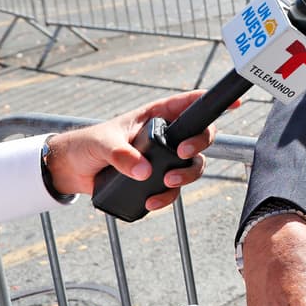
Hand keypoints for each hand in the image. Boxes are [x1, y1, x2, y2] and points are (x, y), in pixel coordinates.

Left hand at [46, 90, 225, 208]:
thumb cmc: (86, 145)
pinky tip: (152, 202)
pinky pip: (173, 190)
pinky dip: (167, 197)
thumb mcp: (102, 144)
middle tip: (182, 153)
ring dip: (186, 175)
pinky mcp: (155, 180)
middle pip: (199, 137)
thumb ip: (122, 155)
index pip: (188, 104)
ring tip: (167, 182)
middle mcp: (165, 136)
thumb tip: (144, 172)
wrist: (71, 170)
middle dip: (199, 145)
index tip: (234, 105)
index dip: (210, 103)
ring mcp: (162, 159)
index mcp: (155, 116)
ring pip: (192, 165)